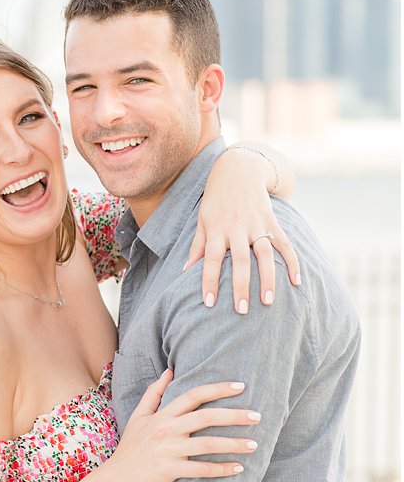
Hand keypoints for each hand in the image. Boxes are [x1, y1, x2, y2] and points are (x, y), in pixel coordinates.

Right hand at [100, 369, 253, 481]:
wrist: (115, 479)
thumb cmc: (130, 447)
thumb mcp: (138, 417)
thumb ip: (154, 393)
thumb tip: (170, 371)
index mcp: (161, 416)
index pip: (193, 396)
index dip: (218, 389)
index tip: (241, 386)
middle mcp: (165, 430)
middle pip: (205, 417)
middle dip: (234, 415)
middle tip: (258, 416)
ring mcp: (167, 450)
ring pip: (207, 444)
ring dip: (233, 444)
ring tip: (254, 445)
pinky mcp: (169, 471)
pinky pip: (201, 470)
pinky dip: (221, 469)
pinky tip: (238, 468)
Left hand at [188, 151, 301, 312]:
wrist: (238, 170)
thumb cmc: (215, 200)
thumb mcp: (202, 220)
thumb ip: (197, 246)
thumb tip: (184, 271)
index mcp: (216, 229)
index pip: (210, 260)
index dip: (208, 281)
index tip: (209, 303)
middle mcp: (237, 228)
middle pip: (240, 261)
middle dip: (240, 286)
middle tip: (242, 311)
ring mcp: (257, 224)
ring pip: (264, 255)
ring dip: (267, 279)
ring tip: (268, 302)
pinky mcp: (273, 221)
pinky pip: (285, 244)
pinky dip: (293, 262)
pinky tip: (297, 282)